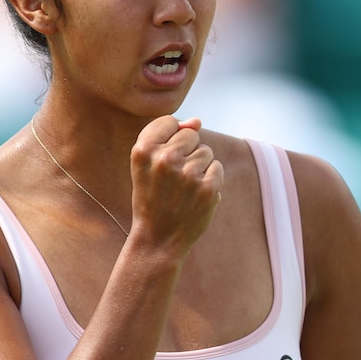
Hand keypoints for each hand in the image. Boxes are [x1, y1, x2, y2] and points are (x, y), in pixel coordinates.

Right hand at [129, 116, 222, 253]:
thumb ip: (167, 136)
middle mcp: (164, 159)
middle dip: (187, 152)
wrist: (158, 239)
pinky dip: (210, 180)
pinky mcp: (208, 188)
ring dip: (199, 167)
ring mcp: (188, 174)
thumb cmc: (152, 197)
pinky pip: (217, 168)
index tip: (162, 159)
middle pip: (191, 135)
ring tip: (183, 188)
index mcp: (143, 150)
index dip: (170, 139)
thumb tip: (197, 121)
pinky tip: (196, 195)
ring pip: (206, 152)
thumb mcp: (147, 164)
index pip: (169, 122)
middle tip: (173, 177)